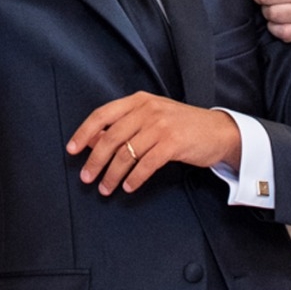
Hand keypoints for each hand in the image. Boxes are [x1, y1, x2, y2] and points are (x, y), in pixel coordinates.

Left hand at [66, 92, 241, 195]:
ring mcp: (160, 125)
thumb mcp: (151, 118)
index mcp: (138, 101)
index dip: (84, 132)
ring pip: (126, 153)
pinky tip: (128, 187)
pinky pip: (146, 164)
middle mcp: (147, 110)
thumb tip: (93, 140)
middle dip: (95, 160)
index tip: (72, 150)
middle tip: (86, 178)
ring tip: (105, 188)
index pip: (102, 114)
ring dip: (112, 174)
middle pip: (111, 137)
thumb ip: (125, 125)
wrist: (218, 131)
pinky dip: (134, 178)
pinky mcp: (173, 143)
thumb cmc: (181, 125)